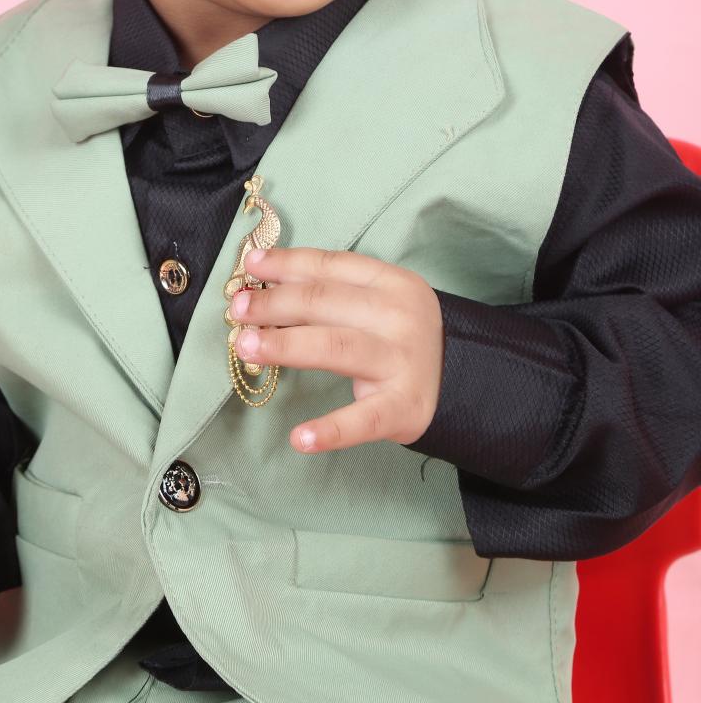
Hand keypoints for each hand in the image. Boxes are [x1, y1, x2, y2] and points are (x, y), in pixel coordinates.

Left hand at [232, 246, 445, 453]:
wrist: (465, 379)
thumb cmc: (402, 336)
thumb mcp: (380, 300)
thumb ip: (332, 289)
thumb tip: (265, 279)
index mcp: (391, 282)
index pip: (330, 266)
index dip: (286, 263)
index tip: (249, 265)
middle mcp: (398, 316)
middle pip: (324, 303)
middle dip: (274, 303)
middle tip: (237, 310)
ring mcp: (402, 362)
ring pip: (334, 346)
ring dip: (285, 344)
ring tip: (247, 346)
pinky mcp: (403, 408)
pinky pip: (363, 420)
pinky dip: (331, 430)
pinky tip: (299, 439)